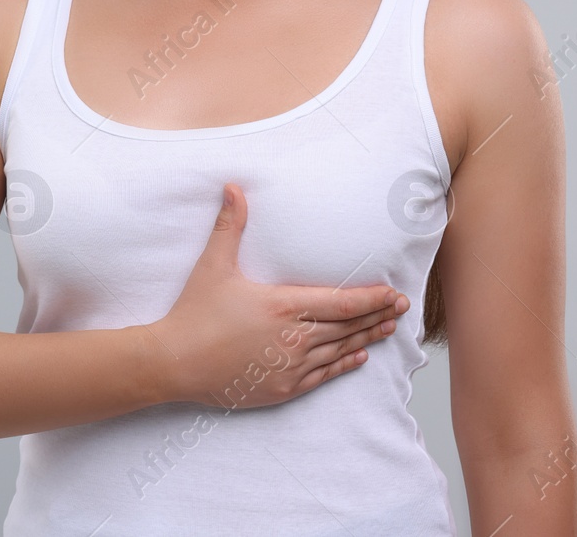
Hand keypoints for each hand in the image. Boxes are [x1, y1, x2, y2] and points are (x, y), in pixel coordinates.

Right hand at [146, 182, 407, 408]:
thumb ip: (230, 226)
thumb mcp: (213, 266)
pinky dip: (344, 364)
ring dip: (366, 338)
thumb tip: (234, 188)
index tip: (393, 293)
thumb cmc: (194, 314)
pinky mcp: (283, 387)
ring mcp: (291, 366)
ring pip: (340, 350)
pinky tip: (357, 357)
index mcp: (283, 307)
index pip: (342, 302)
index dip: (372, 298)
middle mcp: (295, 339)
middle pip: (348, 326)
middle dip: (377, 315)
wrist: (175, 362)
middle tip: (401, 307)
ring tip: (387, 329)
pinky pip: (324, 375)